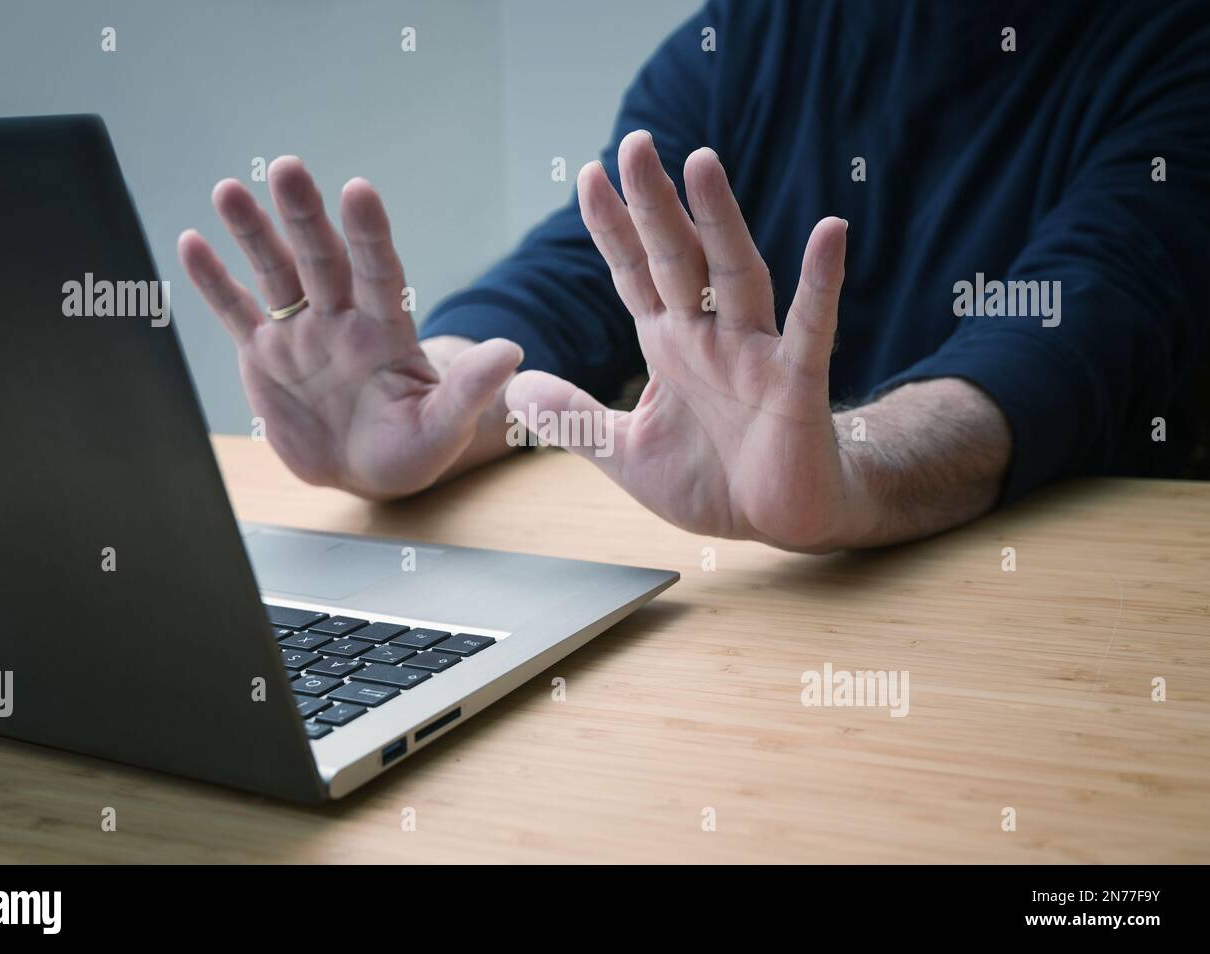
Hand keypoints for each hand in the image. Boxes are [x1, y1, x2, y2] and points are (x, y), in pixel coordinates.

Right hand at [178, 157, 521, 498]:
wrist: (364, 472)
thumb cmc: (411, 449)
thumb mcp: (444, 427)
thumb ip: (470, 391)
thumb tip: (514, 352)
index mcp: (386, 330)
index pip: (379, 272)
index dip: (369, 233)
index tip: (359, 191)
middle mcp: (341, 319)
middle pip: (321, 259)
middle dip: (304, 215)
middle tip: (287, 168)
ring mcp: (300, 333)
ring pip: (274, 273)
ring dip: (252, 232)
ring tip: (228, 190)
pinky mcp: (263, 356)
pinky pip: (236, 311)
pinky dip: (213, 281)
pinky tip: (191, 243)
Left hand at [506, 131, 867, 551]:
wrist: (780, 520)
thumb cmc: (711, 481)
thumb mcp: (625, 452)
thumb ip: (576, 418)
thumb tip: (516, 387)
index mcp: (670, 344)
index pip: (634, 273)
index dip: (612, 226)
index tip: (587, 174)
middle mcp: (710, 336)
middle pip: (677, 257)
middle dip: (653, 204)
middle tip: (633, 141)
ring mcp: (754, 354)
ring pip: (735, 275)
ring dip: (719, 221)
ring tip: (702, 163)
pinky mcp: (797, 384)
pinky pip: (810, 328)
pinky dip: (821, 283)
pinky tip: (829, 234)